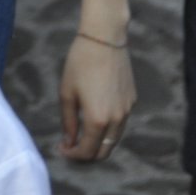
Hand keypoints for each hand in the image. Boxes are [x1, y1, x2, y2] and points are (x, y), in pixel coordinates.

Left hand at [58, 32, 135, 161]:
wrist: (105, 40)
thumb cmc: (80, 64)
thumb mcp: (67, 93)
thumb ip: (69, 122)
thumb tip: (69, 142)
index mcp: (98, 120)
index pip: (88, 151)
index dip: (73, 155)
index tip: (63, 149)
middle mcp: (117, 119)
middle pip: (105, 151)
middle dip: (88, 154)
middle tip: (72, 145)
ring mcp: (128, 110)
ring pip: (115, 138)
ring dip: (99, 142)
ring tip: (82, 134)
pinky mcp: (133, 100)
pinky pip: (121, 122)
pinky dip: (108, 128)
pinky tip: (95, 117)